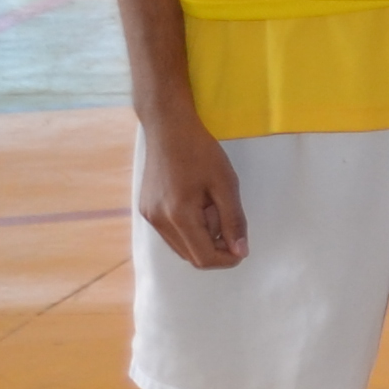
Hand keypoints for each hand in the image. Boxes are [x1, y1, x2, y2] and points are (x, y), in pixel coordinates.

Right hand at [136, 106, 249, 269]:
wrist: (169, 129)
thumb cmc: (201, 152)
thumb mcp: (226, 185)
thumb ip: (234, 221)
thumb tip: (240, 252)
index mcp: (178, 216)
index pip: (203, 257)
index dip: (226, 259)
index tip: (242, 247)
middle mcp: (158, 221)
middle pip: (191, 256)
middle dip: (216, 248)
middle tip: (230, 224)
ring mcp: (149, 216)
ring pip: (180, 246)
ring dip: (203, 239)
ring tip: (214, 209)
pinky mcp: (146, 209)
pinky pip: (171, 233)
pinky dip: (189, 229)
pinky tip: (199, 206)